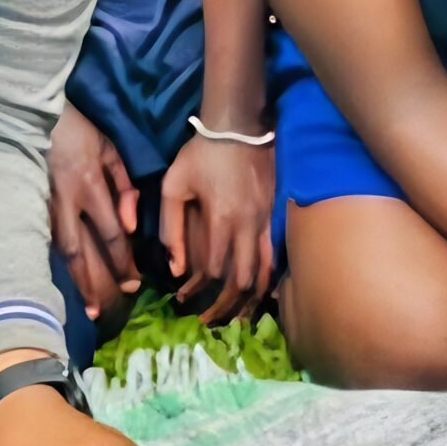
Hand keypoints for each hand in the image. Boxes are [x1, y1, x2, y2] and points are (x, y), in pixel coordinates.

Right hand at [49, 105, 140, 319]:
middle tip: (108, 308)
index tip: (134, 284)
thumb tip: (131, 225)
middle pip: (82, 253)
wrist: (33, 116)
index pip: (110, 235)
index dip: (122, 263)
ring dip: (75, 282)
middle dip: (96, 282)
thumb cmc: (80, 130)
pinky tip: (64, 284)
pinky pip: (49, 243)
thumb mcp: (110, 149)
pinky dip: (59, 266)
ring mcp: (45, 207)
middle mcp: (66, 202)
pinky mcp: (32, 207)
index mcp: (90, 186)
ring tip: (86, 308)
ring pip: (61, 253)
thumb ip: (124, 186)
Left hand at [160, 132, 274, 324]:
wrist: (239, 125)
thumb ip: (170, 229)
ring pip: (265, 272)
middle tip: (210, 320)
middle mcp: (248, 225)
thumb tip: (176, 269)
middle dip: (226, 306)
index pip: (215, 269)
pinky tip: (261, 292)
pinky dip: (268, 278)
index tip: (184, 297)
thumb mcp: (173, 186)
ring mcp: (267, 220)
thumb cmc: (201, 154)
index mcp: (222, 219)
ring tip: (238, 317)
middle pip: (243, 279)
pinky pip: (275, 255)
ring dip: (251, 298)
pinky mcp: (276, 214)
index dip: (200, 289)